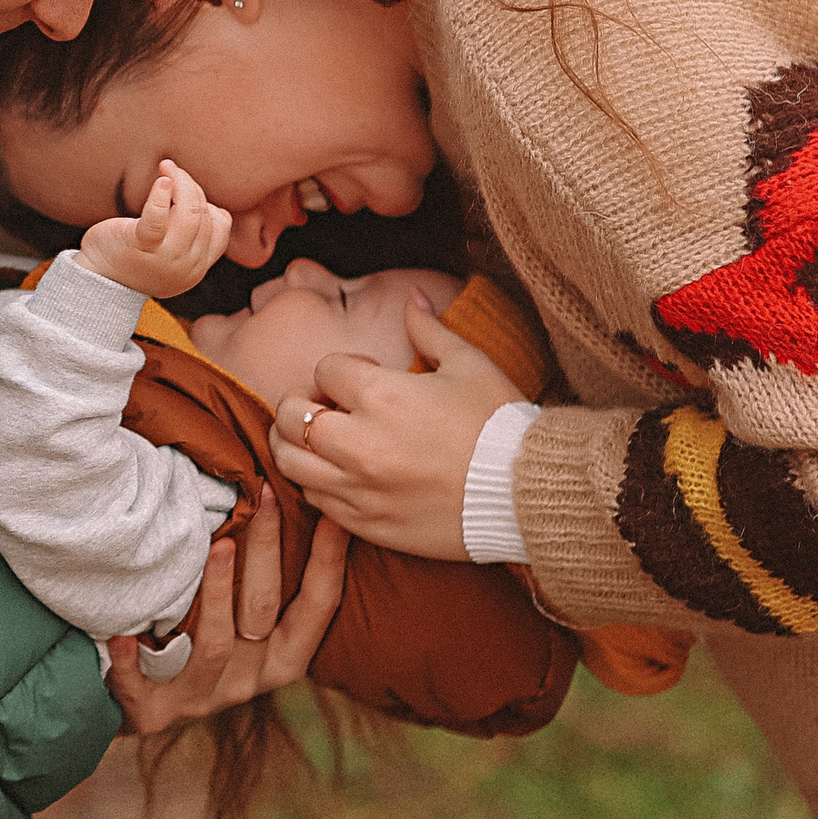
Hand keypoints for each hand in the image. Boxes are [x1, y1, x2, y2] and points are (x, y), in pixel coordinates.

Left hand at [78, 158, 232, 301]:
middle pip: (204, 214)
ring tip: (166, 168)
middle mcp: (188, 266)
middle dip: (190, 185)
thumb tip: (200, 199)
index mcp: (197, 267)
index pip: (220, 227)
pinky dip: (161, 196)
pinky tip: (162, 182)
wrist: (96, 278)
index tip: (186, 191)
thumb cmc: (131, 256)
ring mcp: (167, 258)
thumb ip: (188, 235)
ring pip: (189, 213)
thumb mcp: (170, 252)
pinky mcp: (142, 246)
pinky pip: (158, 218)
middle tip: (171, 168)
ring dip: (181, 182)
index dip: (208, 202)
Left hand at [104, 483, 348, 733]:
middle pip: (263, 612)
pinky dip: (131, 661)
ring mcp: (200, 697)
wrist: (146, 707)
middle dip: (266, 550)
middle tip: (264, 495)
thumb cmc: (202, 645)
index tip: (334, 512)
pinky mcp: (152, 711)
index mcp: (281, 657)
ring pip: (215, 646)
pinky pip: (141, 685)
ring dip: (217, 594)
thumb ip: (265, 580)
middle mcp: (249, 680)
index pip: (318, 607)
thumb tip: (283, 497)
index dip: (329, 561)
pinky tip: (122, 635)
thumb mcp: (247, 624)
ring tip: (218, 545)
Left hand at [270, 289, 516, 559]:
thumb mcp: (471, 365)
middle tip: (329, 405)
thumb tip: (412, 296)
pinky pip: (315, 501)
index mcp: (382, 396)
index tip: (364, 376)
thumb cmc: (502, 425)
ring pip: (289, 462)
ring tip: (322, 438)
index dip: (341, 367)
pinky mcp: (367, 523)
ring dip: (297, 444)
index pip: (325, 369)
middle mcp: (360, 444)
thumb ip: (430, 329)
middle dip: (303, 402)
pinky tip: (341, 473)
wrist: (528, 495)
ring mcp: (360, 488)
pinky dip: (317, 482)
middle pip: (291, 416)